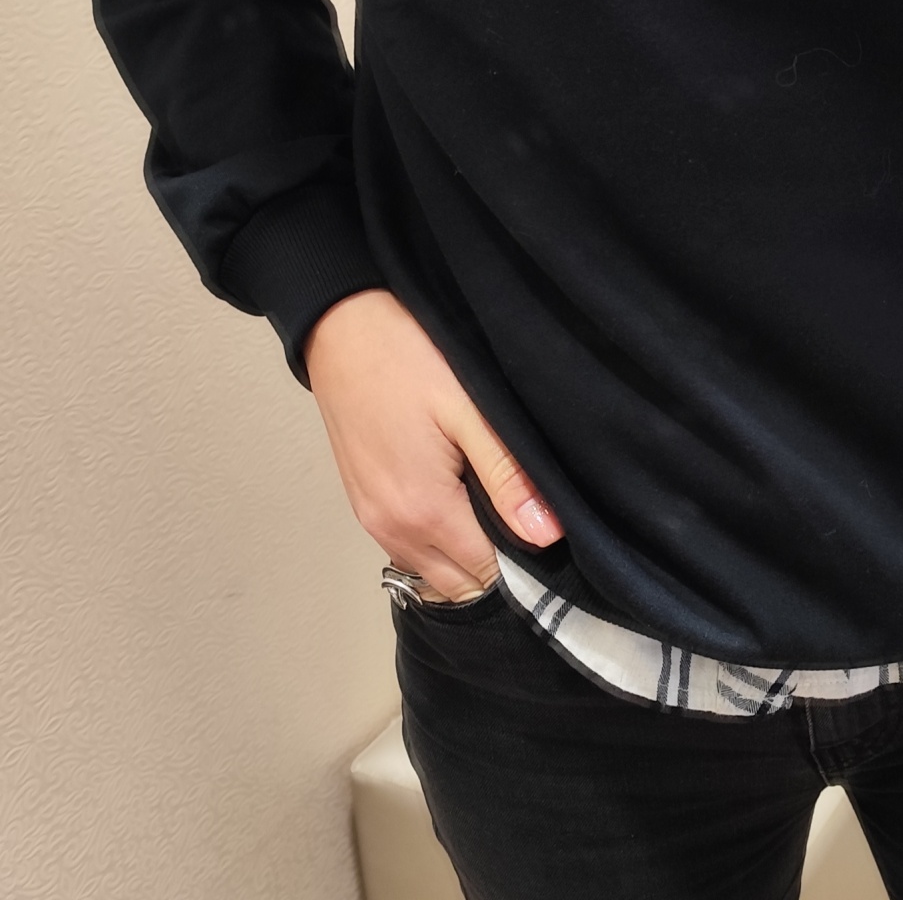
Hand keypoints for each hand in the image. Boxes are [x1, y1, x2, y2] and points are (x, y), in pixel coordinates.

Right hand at [303, 288, 562, 602]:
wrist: (342, 329)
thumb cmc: (407, 358)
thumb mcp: (469, 409)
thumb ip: (507, 475)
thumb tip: (546, 536)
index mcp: (423, 511)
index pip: (488, 576)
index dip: (525, 561)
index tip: (548, 531)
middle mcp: (392, 529)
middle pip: (460, 584)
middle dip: (498, 566)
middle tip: (527, 516)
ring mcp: (372, 520)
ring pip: (433, 571)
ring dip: (467, 554)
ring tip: (497, 505)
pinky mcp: (363, 505)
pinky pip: (409, 549)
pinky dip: (439, 542)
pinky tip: (460, 499)